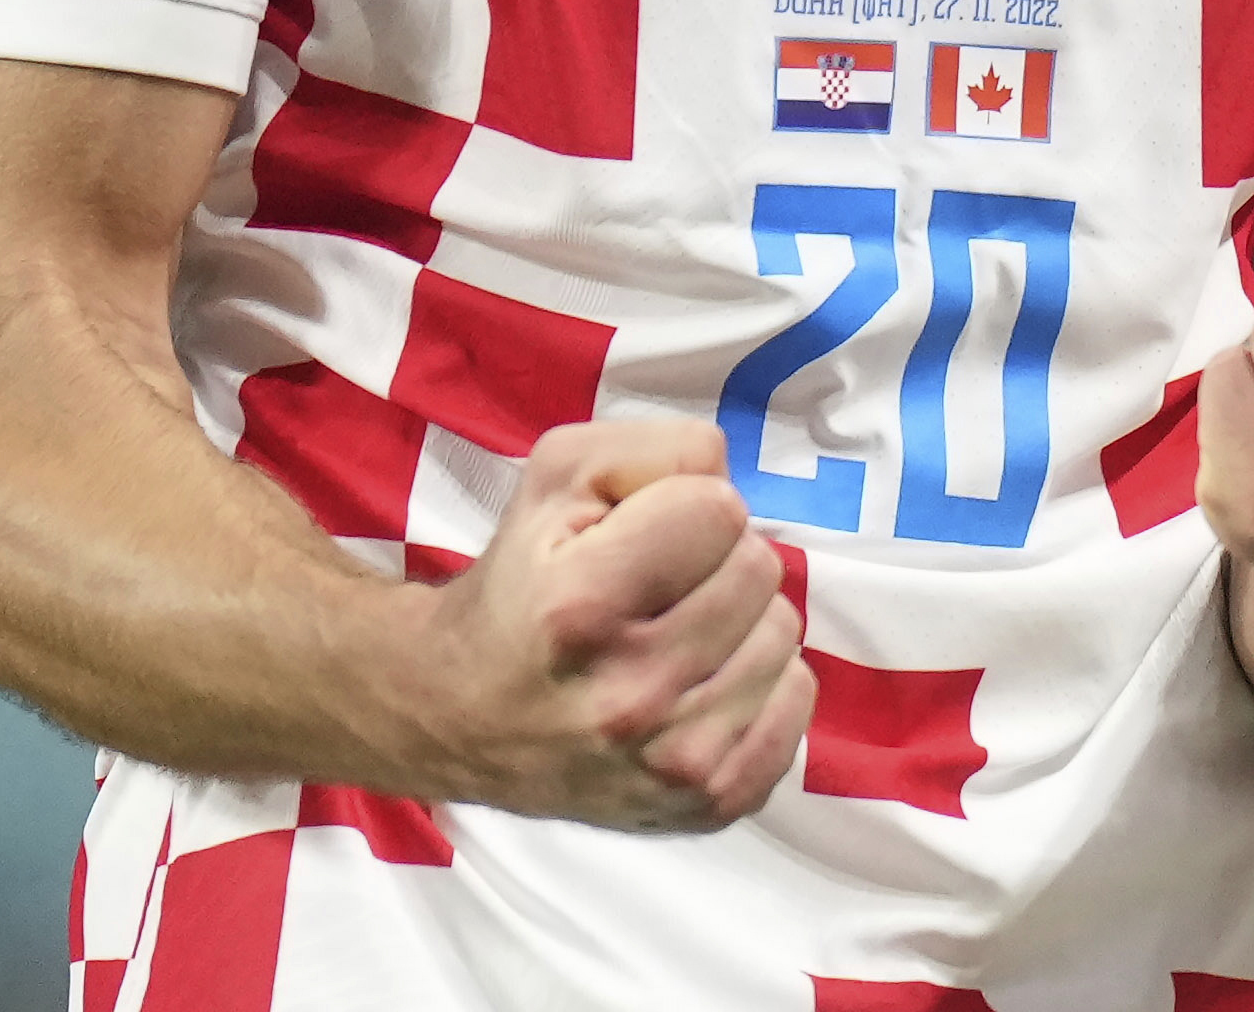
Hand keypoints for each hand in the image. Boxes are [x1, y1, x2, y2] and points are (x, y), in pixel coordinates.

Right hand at [398, 419, 811, 829]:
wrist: (456, 716)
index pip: (720, 512)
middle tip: (655, 590)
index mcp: (581, 611)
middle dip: (714, 561)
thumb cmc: (519, 584)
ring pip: (784, 634)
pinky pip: (797, 701)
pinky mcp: (708, 803)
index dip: (685, 507)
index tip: (637, 537)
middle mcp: (629, 698)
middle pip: (760, 570)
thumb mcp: (560, 478)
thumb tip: (731, 476)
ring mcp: (673, 763)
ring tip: (670, 638)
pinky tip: (699, 685)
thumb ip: (658, 449)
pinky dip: (763, 682)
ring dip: (740, 622)